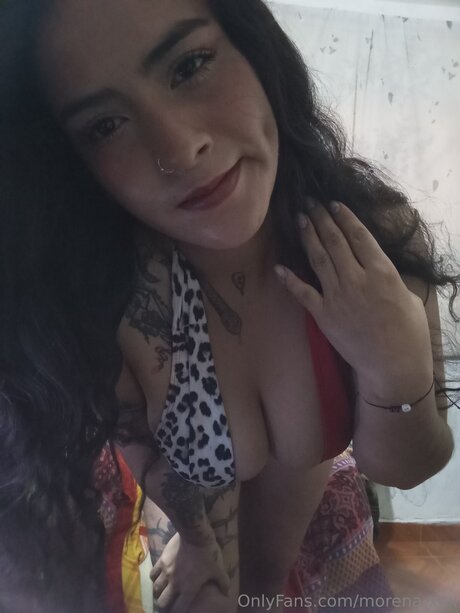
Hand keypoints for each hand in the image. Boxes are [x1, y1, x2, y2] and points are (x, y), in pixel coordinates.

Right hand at [150, 532, 230, 612]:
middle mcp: (174, 584)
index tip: (177, 611)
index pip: (179, 608)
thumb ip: (223, 583)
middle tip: (167, 603)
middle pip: (162, 601)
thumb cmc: (208, 553)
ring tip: (161, 590)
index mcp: (188, 589)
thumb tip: (227, 593)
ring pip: (156, 588)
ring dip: (158, 591)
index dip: (177, 612)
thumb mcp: (218, 569)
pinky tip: (158, 576)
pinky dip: (154, 577)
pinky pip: (152, 573)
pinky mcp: (161, 560)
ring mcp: (166, 572)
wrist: (194, 534)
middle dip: (164, 605)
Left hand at [275, 200, 432, 399]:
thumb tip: (376, 268)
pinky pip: (302, 293)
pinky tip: (279, 267)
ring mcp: (337, 297)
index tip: (334, 204)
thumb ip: (389, 278)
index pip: (359, 237)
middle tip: (310, 202)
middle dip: (322, 219)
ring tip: (300, 219)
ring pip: (318, 260)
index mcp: (382, 272)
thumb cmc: (409, 333)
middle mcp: (357, 279)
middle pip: (335, 242)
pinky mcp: (324, 315)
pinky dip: (289, 279)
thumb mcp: (409, 297)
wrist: (392, 365)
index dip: (345, 217)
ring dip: (308, 237)